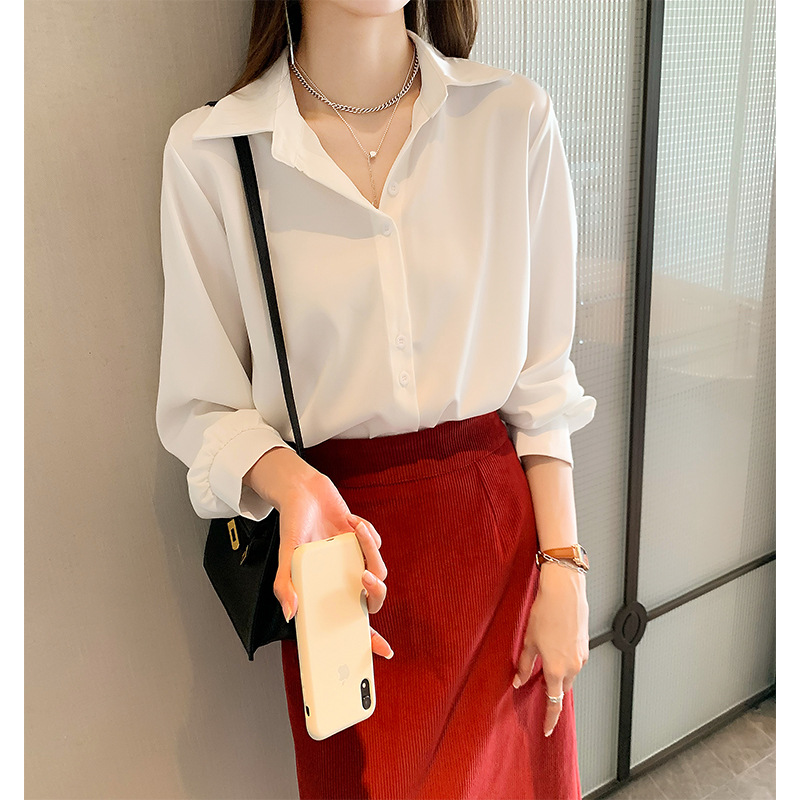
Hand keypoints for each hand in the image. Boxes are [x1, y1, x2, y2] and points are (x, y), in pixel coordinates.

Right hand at [246, 449, 393, 659]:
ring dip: (370, 549)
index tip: (385, 652)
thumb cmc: (294, 527)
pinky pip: (376, 542)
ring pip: (377, 567)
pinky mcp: (364, 540)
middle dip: (376, 591)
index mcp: (328, 591)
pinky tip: (349, 520)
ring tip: (354, 531)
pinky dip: (366, 531)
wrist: (303, 493)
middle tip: (364, 578)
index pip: (352, 622)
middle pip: (374, 598)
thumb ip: (285, 585)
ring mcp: (356, 560)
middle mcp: (345, 579)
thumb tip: (291, 612)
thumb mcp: (286, 556)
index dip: (370, 639)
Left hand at [513, 562, 588, 736]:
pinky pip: (575, 661)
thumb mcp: (528, 641)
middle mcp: (572, 666)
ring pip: (570, 674)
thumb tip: (518, 680)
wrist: (564, 592)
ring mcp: (581, 656)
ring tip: (545, 664)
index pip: (554, 702)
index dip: (550, 718)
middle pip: (563, 689)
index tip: (547, 729)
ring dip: (559, 675)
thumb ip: (524, 664)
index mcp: (556, 669)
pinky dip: (565, 661)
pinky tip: (555, 648)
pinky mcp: (585, 645)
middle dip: (553, 693)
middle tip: (541, 692)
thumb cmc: (546, 613)